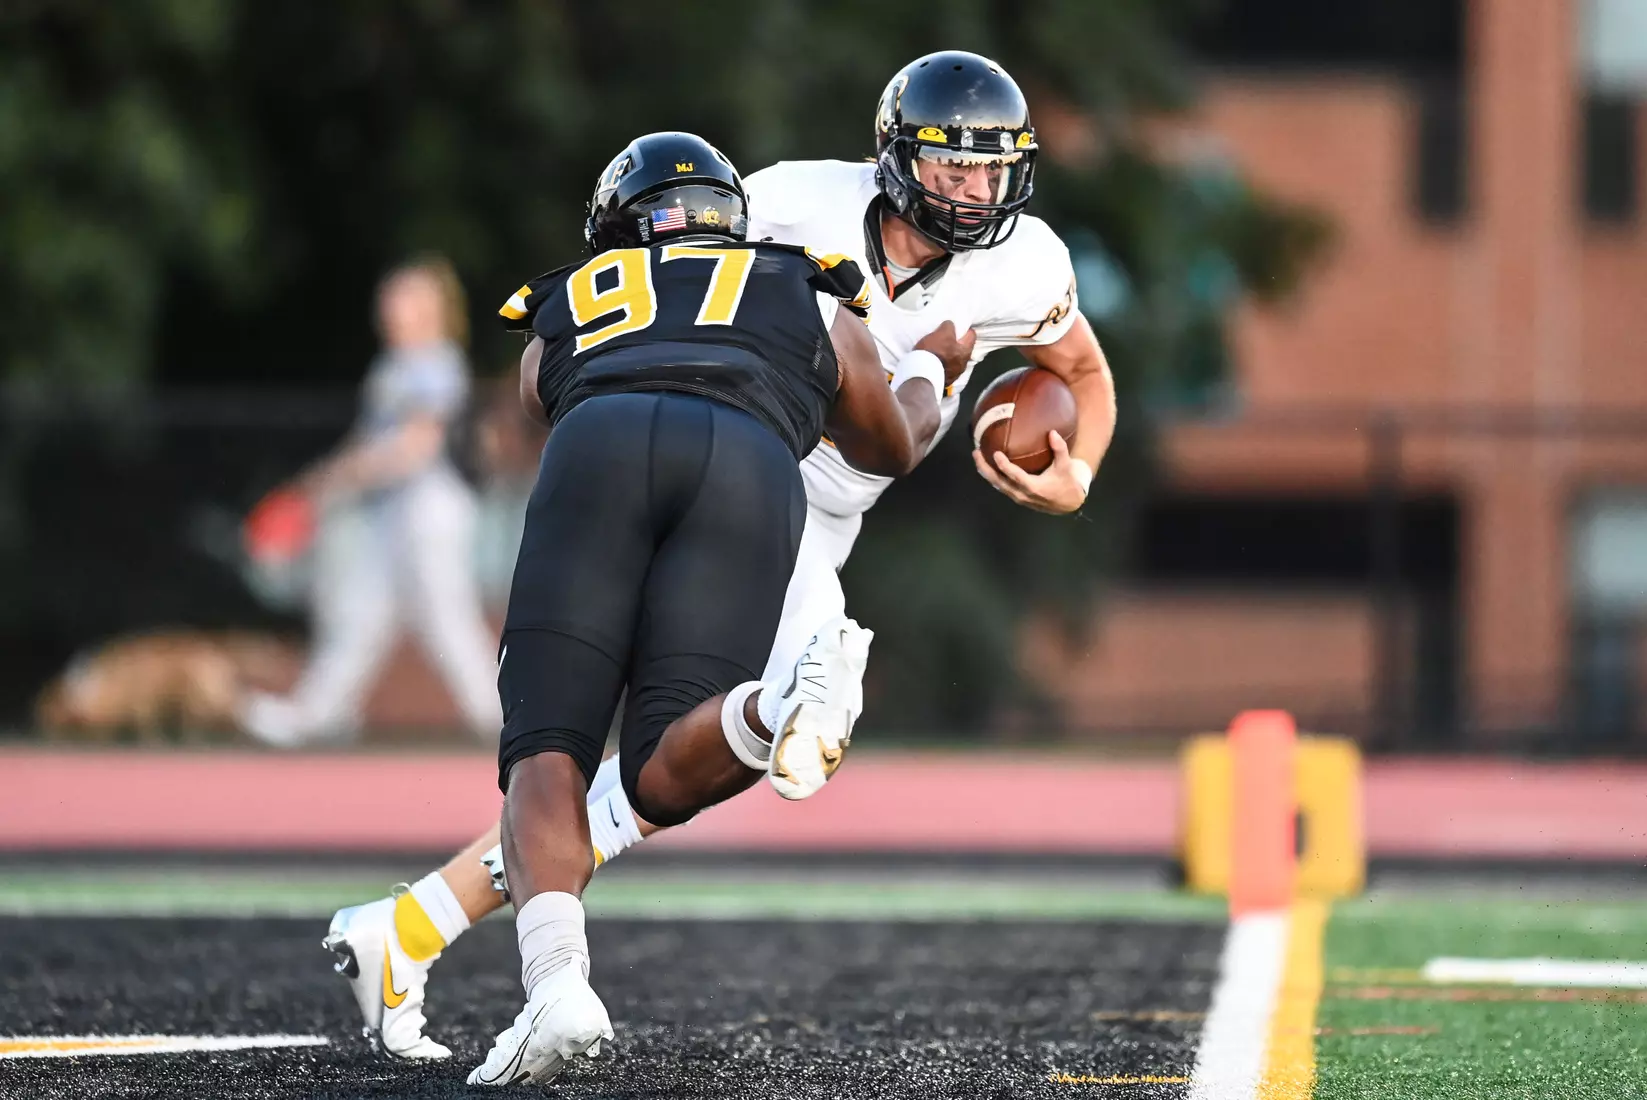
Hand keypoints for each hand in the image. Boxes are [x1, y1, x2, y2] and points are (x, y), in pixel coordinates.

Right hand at [914, 321, 976, 387]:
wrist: (922, 375)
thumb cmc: (934, 351)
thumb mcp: (942, 333)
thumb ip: (949, 327)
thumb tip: (950, 325)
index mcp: (965, 351)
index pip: (972, 336)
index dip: (966, 329)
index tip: (959, 327)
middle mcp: (963, 364)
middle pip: (964, 350)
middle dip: (958, 344)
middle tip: (948, 339)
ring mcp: (955, 374)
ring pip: (955, 361)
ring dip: (950, 356)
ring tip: (940, 351)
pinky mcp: (945, 380)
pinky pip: (947, 369)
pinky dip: (943, 365)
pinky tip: (936, 362)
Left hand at [971, 430, 1092, 514]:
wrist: (1067, 503)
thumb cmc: (1066, 483)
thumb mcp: (1066, 466)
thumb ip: (1060, 449)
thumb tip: (1052, 433)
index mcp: (1034, 487)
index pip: (1015, 476)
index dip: (1004, 466)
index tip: (996, 454)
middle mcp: (1022, 494)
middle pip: (998, 482)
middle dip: (985, 468)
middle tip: (976, 453)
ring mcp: (1017, 497)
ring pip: (997, 485)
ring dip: (985, 472)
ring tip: (977, 457)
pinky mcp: (1016, 497)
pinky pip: (1000, 486)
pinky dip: (992, 476)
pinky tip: (986, 465)